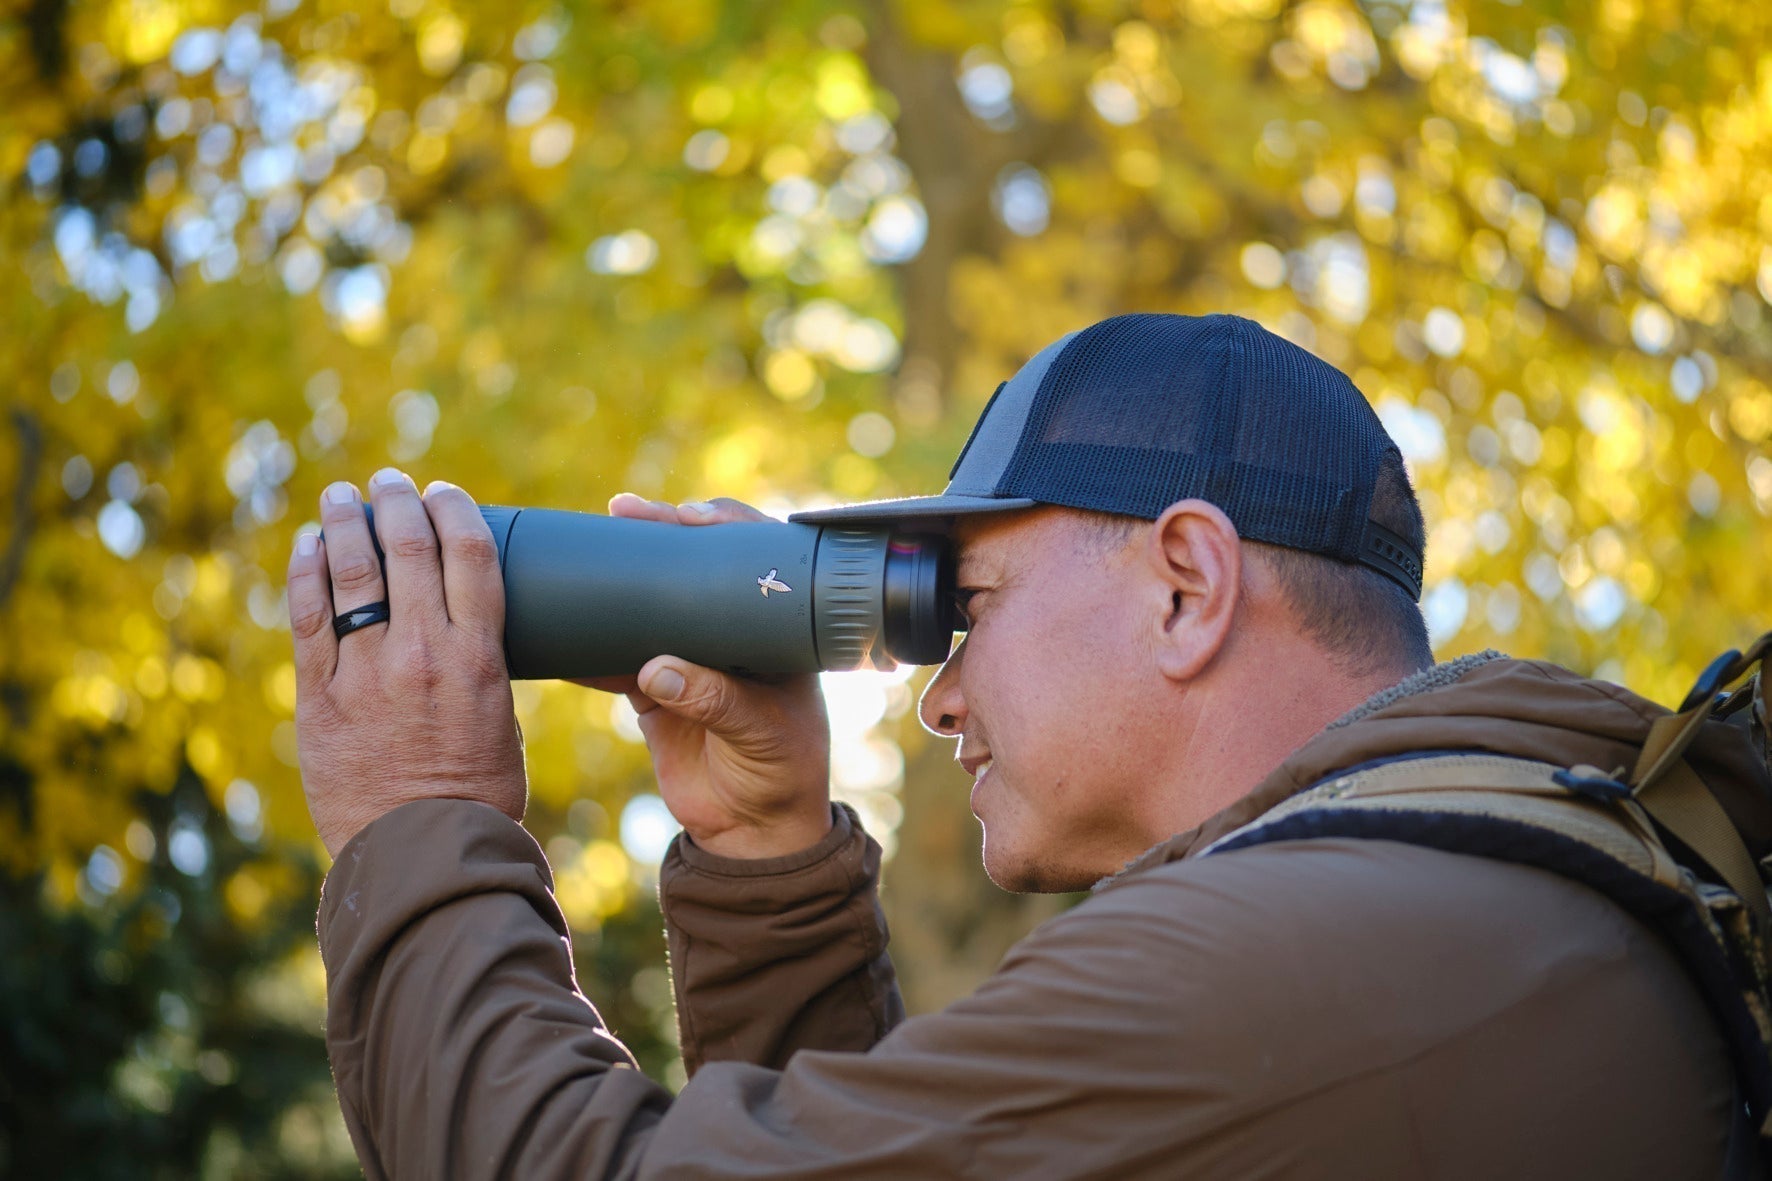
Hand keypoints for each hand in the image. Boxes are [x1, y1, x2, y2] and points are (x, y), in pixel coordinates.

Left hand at [287, 470, 524, 856]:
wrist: (422, 855)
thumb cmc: (477, 798)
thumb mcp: (502, 722)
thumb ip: (481, 670)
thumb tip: (465, 635)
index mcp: (479, 657)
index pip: (470, 555)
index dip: (454, 510)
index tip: (443, 491)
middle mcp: (422, 652)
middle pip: (408, 549)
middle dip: (396, 502)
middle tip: (387, 481)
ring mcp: (366, 672)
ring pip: (351, 572)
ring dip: (344, 523)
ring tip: (339, 497)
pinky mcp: (320, 697)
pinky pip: (307, 617)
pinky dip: (305, 572)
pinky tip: (307, 547)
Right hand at [574, 494, 831, 859]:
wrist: (752, 832)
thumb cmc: (782, 774)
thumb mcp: (761, 733)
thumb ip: (715, 701)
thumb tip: (656, 670)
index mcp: (776, 630)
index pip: (756, 559)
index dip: (725, 527)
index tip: (687, 516)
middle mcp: (733, 632)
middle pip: (696, 567)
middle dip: (660, 534)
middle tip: (626, 510)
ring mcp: (691, 657)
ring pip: (652, 602)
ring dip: (621, 577)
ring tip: (588, 543)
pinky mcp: (654, 691)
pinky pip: (616, 657)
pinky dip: (588, 644)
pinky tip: (560, 623)